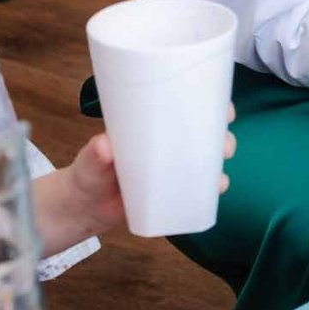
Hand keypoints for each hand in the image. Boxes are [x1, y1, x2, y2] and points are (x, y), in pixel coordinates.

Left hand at [67, 117, 234, 238]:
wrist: (84, 206)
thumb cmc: (88, 172)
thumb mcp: (90, 160)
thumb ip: (94, 153)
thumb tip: (102, 145)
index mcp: (153, 126)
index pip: (187, 107)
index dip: (211, 104)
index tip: (224, 106)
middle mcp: (169, 145)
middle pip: (205, 135)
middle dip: (222, 137)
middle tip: (224, 147)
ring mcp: (172, 170)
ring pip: (206, 164)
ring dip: (219, 167)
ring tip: (219, 178)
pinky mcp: (170, 194)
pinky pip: (197, 192)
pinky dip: (209, 192)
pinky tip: (215, 193)